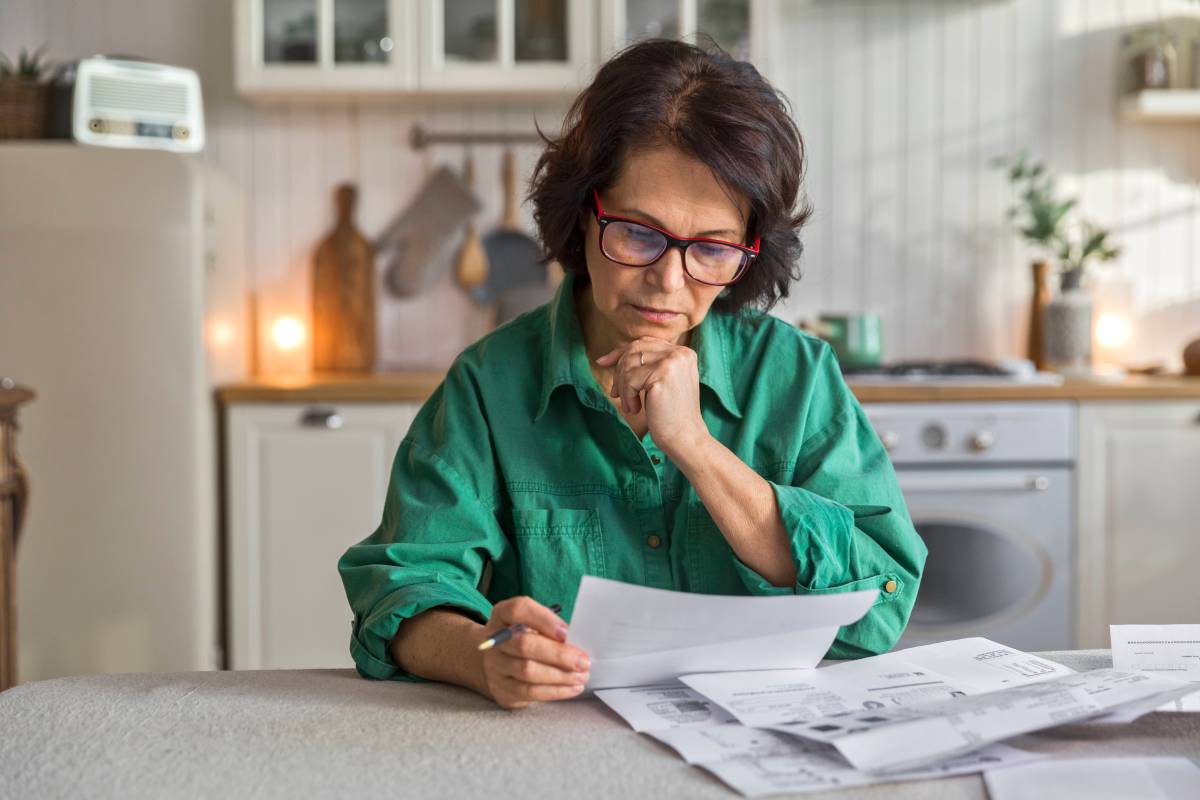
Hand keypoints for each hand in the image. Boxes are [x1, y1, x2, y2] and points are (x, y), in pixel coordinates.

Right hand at [476, 596, 590, 709]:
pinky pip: (529, 692)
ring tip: (581, 676)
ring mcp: (495, 666)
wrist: (497, 662)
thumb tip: (577, 641)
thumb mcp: (533, 624)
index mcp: (502, 615)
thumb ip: (551, 627)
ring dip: (560, 675)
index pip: (518, 610)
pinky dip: (554, 691)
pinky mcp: (502, 688)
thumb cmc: (523, 638)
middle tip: (583, 661)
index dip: (544, 620)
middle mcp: (494, 640)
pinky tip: (571, 688)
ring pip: (527, 671)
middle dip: (558, 654)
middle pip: (524, 645)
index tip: (567, 632)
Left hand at [595, 336, 710, 459]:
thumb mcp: (659, 383)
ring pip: (629, 364)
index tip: (603, 362)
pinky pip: (630, 379)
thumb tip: (606, 358)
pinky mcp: (663, 374)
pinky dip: (627, 396)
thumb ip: (644, 366)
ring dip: (623, 388)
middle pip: (634, 350)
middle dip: (619, 371)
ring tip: (630, 406)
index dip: (621, 352)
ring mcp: (672, 362)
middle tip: (616, 393)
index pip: (644, 342)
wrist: (686, 438)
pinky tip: (635, 409)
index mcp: (683, 352)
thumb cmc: (671, 415)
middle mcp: (680, 353)